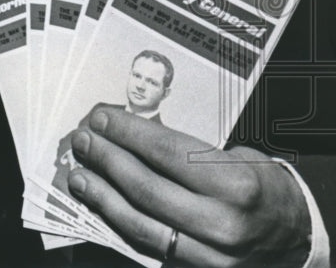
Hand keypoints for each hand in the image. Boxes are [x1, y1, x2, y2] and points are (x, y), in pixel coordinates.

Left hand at [67, 107, 310, 266]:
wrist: (293, 233)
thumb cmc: (259, 184)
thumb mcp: (233, 156)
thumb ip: (184, 150)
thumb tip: (127, 133)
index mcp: (236, 185)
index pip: (167, 152)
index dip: (127, 133)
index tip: (101, 118)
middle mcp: (222, 223)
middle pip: (147, 188)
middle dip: (107, 160)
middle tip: (84, 140)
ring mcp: (209, 254)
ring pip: (140, 224)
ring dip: (102, 196)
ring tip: (79, 174)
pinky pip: (148, 246)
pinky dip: (118, 222)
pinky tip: (100, 203)